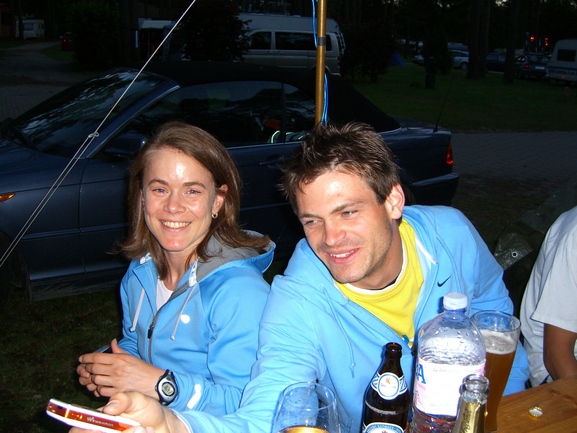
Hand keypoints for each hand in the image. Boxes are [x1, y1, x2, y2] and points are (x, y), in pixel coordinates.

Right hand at [69, 392, 185, 432]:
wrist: (162, 424)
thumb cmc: (146, 410)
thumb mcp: (137, 399)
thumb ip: (124, 399)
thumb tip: (108, 408)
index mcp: (98, 420)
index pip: (77, 429)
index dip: (82, 431)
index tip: (100, 429)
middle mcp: (101, 432)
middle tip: (135, 428)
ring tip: (142, 429)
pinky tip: (146, 432)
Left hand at [77, 339, 164, 398]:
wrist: (153, 382)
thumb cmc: (143, 369)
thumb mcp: (131, 356)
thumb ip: (118, 350)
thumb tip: (112, 342)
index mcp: (119, 359)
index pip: (97, 357)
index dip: (86, 357)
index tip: (81, 359)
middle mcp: (116, 369)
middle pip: (93, 368)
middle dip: (86, 368)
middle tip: (84, 368)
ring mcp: (116, 382)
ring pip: (95, 380)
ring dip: (91, 378)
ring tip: (92, 377)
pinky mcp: (117, 392)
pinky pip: (101, 391)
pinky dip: (98, 389)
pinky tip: (99, 386)